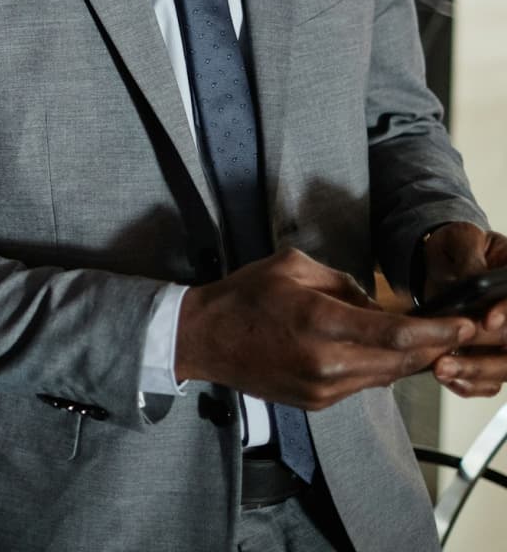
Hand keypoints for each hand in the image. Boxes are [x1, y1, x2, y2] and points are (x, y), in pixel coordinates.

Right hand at [175, 247, 474, 409]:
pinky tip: (374, 349)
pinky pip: (361, 384)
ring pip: (385, 376)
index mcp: (318, 321)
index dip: (437, 332)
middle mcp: (325, 362)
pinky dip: (376, 366)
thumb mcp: (292, 266)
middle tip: (453, 330)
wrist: (203, 338)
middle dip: (432, 346)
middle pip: (399, 360)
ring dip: (406, 358)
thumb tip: (374, 302)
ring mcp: (321, 388)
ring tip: (418, 337)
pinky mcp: (316, 402)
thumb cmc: (244, 295)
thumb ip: (341, 282)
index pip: (395, 333)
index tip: (464, 324)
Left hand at [423, 222, 506, 397]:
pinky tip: (450, 380)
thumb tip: (474, 279)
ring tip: (441, 370)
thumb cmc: (458, 247)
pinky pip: (491, 380)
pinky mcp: (491, 353)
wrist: (443, 262)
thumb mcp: (461, 240)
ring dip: (476, 373)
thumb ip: (469, 256)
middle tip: (449, 359)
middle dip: (487, 358)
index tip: (487, 322)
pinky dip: (472, 384)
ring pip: (505, 367)